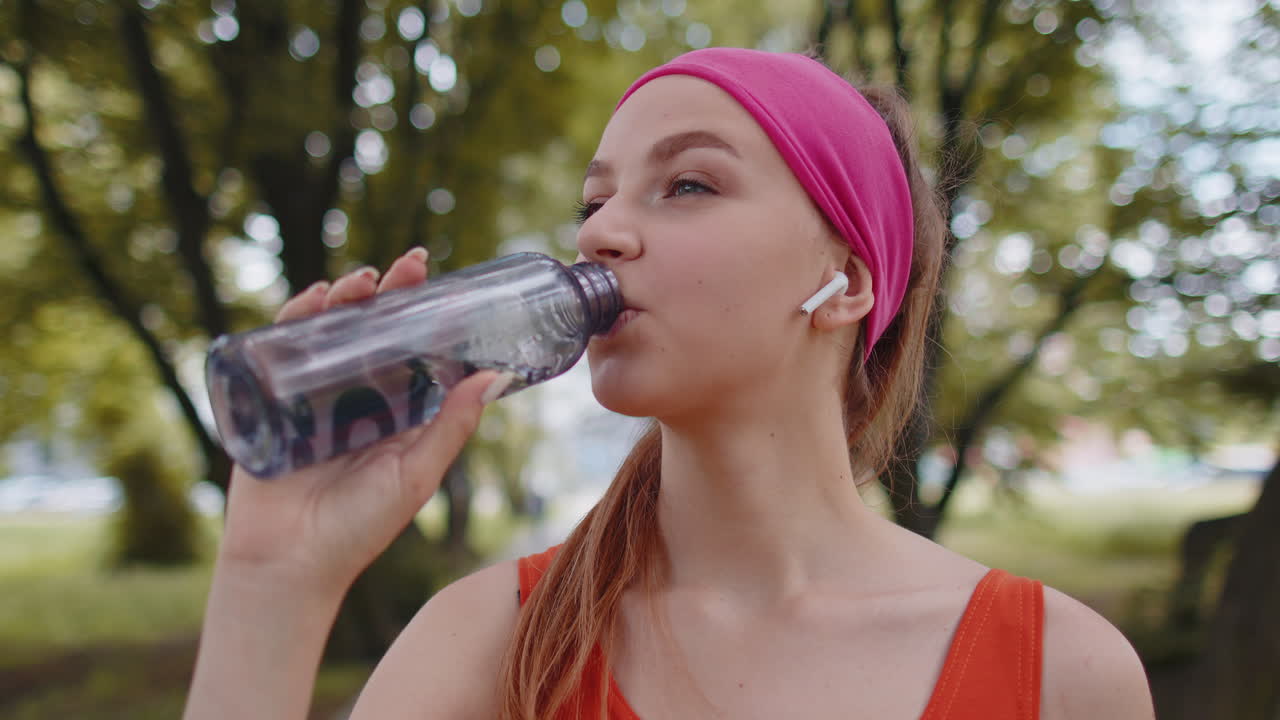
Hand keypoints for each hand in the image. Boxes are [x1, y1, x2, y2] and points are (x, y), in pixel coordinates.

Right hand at [214, 248, 509, 597]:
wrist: (289, 563)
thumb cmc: (358, 527)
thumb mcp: (416, 473)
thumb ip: (451, 426)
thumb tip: (496, 375)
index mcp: (394, 409)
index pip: (414, 349)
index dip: (428, 315)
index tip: (450, 284)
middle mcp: (355, 395)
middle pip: (372, 329)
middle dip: (390, 292)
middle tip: (413, 264)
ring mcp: (311, 394)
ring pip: (329, 331)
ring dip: (345, 298)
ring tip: (363, 280)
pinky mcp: (271, 400)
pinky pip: (280, 349)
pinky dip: (294, 319)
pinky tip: (313, 299)